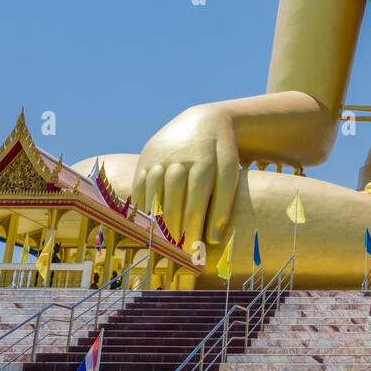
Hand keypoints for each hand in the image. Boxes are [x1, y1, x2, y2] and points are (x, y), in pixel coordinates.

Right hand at [132, 103, 239, 248]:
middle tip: (179, 249)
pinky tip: (146, 225)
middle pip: (174, 197)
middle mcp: (179, 157)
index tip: (198, 245)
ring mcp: (159, 157)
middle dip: (176, 225)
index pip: (198, 197)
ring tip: (164, 242)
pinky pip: (139, 186)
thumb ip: (225, 202)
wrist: (204, 121)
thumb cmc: (221, 156)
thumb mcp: (230, 171)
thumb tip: (214, 239)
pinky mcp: (145, 158)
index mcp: (204, 160)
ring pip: (154, 192)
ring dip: (157, 219)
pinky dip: (141, 207)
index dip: (196, 223)